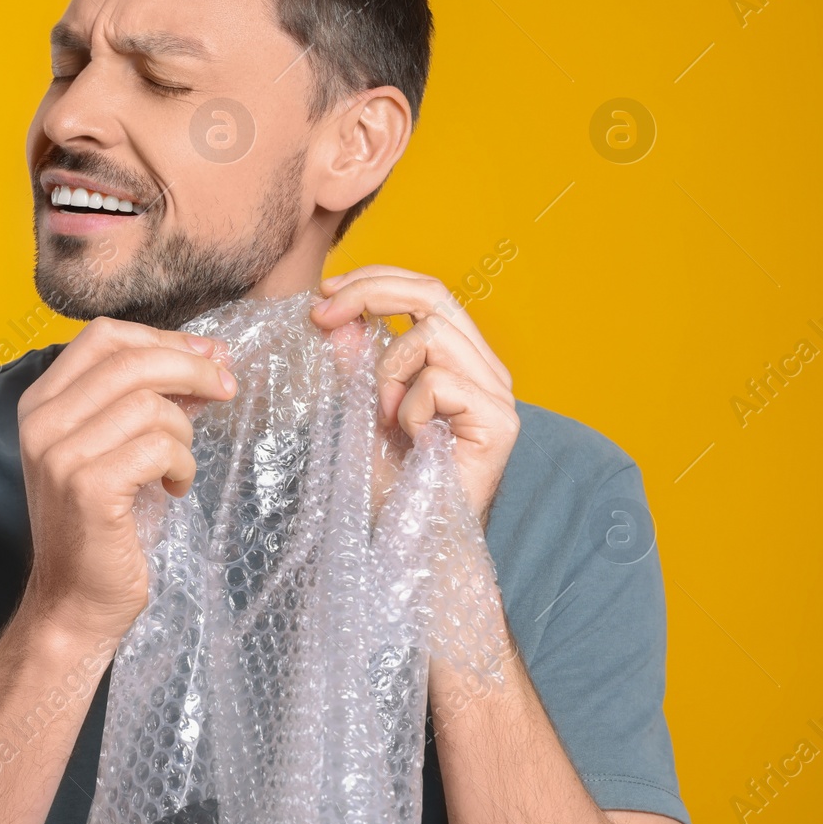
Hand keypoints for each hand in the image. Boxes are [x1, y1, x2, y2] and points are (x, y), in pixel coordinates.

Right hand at [15, 317, 236, 641]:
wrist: (75, 600)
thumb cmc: (104, 523)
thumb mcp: (116, 447)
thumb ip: (146, 400)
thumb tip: (208, 358)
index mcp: (41, 403)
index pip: (103, 336)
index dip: (163, 337)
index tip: (207, 354)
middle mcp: (41, 422)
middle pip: (132, 360)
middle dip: (192, 368)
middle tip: (227, 389)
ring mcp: (60, 454)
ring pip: (150, 405)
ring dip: (184, 433)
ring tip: (178, 465)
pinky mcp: (89, 487)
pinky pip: (158, 447)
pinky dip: (182, 465)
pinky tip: (174, 488)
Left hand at [309, 266, 518, 522]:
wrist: (415, 544)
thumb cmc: (393, 485)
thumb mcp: (362, 411)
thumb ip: (355, 364)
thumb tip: (333, 317)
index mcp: (459, 360)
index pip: (426, 292)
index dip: (376, 279)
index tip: (324, 290)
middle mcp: (486, 370)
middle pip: (434, 294)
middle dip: (370, 292)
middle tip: (323, 313)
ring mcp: (499, 395)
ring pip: (431, 335)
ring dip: (388, 370)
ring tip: (384, 415)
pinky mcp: (500, 421)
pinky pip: (439, 382)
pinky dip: (408, 409)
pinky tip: (411, 440)